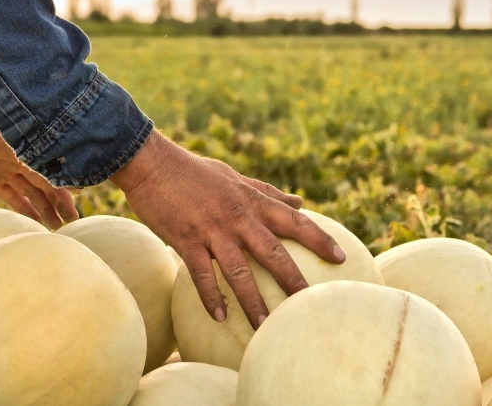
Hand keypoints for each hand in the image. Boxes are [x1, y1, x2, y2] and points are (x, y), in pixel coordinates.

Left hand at [0, 74, 77, 228]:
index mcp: (15, 139)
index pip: (44, 160)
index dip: (62, 175)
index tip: (82, 190)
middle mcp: (14, 155)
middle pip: (43, 180)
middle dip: (60, 200)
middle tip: (75, 222)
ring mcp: (3, 167)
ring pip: (31, 191)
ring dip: (46, 208)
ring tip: (60, 228)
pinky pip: (11, 196)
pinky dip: (24, 208)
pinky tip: (36, 222)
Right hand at [111, 130, 344, 328]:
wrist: (151, 164)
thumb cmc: (193, 171)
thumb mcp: (234, 177)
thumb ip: (267, 192)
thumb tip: (300, 201)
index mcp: (250, 200)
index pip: (293, 220)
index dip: (319, 238)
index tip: (340, 257)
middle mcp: (237, 216)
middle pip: (273, 252)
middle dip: (294, 280)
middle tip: (311, 305)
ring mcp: (212, 229)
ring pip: (239, 271)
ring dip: (253, 301)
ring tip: (265, 326)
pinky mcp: (186, 240)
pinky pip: (202, 274)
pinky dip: (210, 297)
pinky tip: (219, 317)